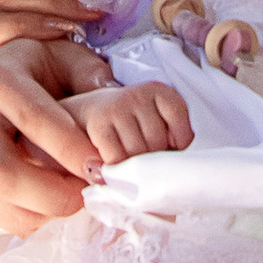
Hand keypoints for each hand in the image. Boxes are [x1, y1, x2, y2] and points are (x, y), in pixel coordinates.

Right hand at [0, 39, 108, 231]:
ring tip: (76, 196)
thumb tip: (112, 102)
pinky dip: (37, 219)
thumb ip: (91, 75)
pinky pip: (2, 216)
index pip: (30, 118)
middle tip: (88, 193)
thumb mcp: (67, 59)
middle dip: (53, 194)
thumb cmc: (41, 73)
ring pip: (0, 201)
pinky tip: (56, 201)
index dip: (67, 147)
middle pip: (2, 173)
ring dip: (46, 210)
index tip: (98, 166)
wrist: (2, 87)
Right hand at [76, 78, 193, 167]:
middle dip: (152, 161)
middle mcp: (138, 94)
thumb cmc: (125, 126)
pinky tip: (112, 167)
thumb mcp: (151, 122)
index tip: (168, 152)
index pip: (181, 126)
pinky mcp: (99, 123)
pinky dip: (115, 170)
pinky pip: (117, 158)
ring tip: (126, 166)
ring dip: (132, 168)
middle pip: (158, 143)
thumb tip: (177, 165)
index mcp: (158, 92)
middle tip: (142, 163)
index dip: (178, 146)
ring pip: (138, 153)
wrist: (80, 114)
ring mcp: (117, 106)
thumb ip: (168, 136)